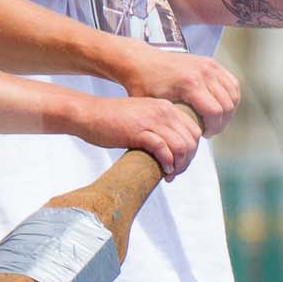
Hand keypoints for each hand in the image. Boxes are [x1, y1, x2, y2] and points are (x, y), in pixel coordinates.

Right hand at [73, 96, 202, 179]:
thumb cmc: (112, 120)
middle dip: (187, 160)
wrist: (88, 114)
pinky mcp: (139, 132)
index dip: (192, 150)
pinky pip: (163, 149)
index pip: (194, 130)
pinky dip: (167, 163)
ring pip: (181, 146)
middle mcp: (163, 111)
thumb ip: (159, 127)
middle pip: (191, 140)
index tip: (181, 163)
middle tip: (175, 172)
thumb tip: (172, 149)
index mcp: (166, 107)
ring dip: (179, 165)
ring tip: (170, 174)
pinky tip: (164, 171)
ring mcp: (152, 121)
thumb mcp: (143, 117)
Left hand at [116, 46, 239, 135]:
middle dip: (221, 122)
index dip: (213, 128)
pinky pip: (232, 83)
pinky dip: (230, 97)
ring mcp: (209, 65)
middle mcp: (203, 72)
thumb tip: (184, 143)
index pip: (215, 112)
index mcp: (190, 83)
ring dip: (228, 110)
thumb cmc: (144, 85)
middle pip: (227, 105)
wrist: (141, 61)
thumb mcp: (155, 108)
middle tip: (210, 130)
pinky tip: (219, 107)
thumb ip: (172, 123)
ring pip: (233, 94)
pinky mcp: (211, 62)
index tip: (204, 135)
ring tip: (214, 120)